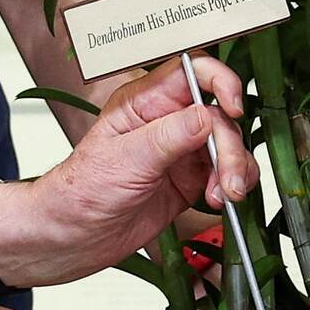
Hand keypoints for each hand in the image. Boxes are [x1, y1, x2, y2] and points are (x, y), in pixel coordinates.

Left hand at [0, 55, 256, 288]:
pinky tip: (219, 200)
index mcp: (143, 101)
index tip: (233, 107)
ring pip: (229, 144)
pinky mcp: (191, 179)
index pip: (192, 71)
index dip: (220, 81)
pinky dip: (233, 185)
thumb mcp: (124, 160)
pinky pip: (228, 172)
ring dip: (236, 168)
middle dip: (230, 145)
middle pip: (219, 114)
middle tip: (227, 177)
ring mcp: (181, 150)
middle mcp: (166, 120)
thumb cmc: (80, 192)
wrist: (73, 238)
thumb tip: (208, 115)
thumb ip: (169, 136)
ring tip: (225, 194)